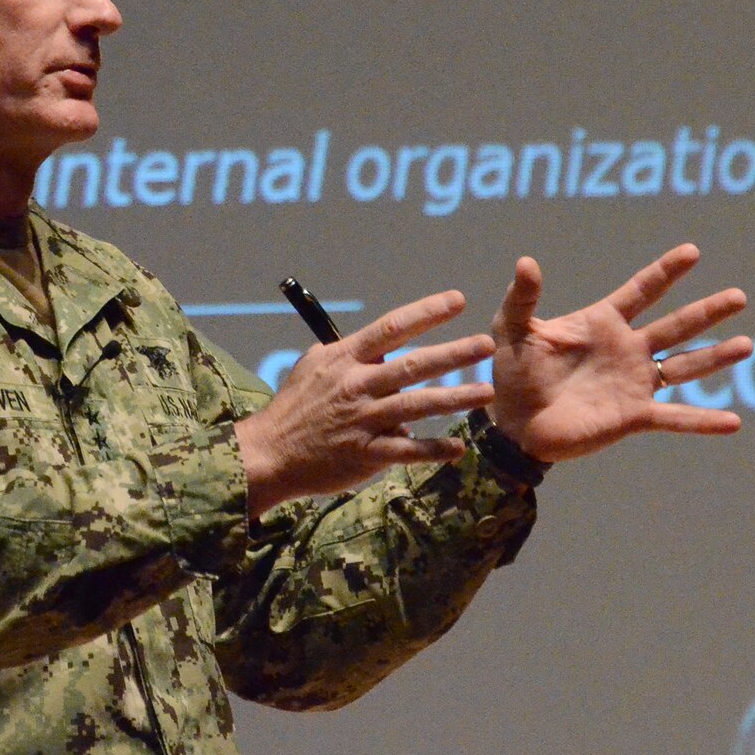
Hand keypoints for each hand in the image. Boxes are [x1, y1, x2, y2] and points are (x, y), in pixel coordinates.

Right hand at [235, 290, 496, 517]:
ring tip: (486, 392)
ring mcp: (361, 420)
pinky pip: (405, 451)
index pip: (391, 328)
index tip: (457, 300)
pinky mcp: (364, 454)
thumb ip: (347, 355)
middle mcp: (356, 385)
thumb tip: (378, 349)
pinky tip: (457, 448)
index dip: (426, 312)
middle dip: (452, 354)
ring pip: (415, 406)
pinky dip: (432, 449)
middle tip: (486, 344)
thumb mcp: (313, 367)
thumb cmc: (293, 408)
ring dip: (454, 399)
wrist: (269, 453)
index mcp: (345, 359)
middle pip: (412, 365)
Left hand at [489, 243, 751, 462]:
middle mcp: (627, 350)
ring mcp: (634, 383)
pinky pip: (675, 418)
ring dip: (715, 357)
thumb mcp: (513, 330)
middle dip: (707, 311)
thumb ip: (523, 297)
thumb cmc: (513, 374)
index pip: (641, 291)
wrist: (513, 424)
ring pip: (684, 366)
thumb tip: (527, 261)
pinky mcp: (633, 416)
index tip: (692, 252)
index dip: (665, 272)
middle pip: (676, 325)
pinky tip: (734, 423)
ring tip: (746, 345)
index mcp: (602, 324)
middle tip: (740, 296)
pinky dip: (704, 421)